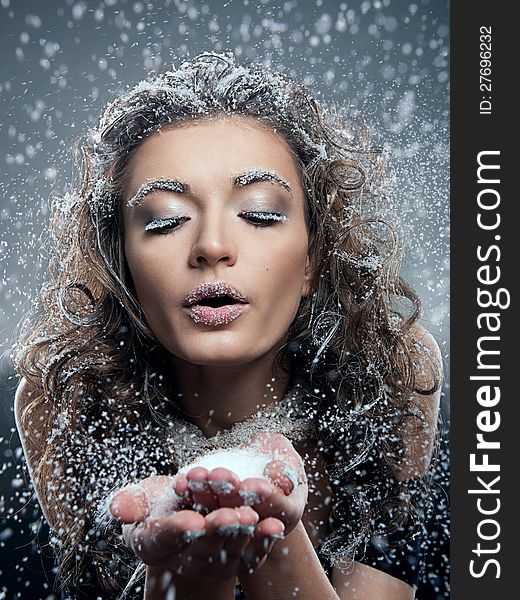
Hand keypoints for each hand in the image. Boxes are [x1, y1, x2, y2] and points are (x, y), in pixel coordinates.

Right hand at [109, 475, 282, 579]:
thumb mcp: (144, 497)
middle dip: (216, 530)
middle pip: (200, 545)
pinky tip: (274, 526)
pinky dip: (263, 541)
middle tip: (230, 517)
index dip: (176, 530)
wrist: (189, 513)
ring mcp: (212, 562)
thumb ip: (132, 502)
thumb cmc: (161, 503)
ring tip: (252, 517)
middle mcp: (184, 559)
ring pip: (228, 549)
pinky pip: (251, 555)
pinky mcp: (236, 561)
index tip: (190, 521)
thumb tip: (117, 508)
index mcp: (155, 543)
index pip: (163, 539)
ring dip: (241, 535)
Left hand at [175, 433, 307, 535]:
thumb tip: (279, 478)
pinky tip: (179, 483)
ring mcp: (234, 526)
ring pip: (219, 516)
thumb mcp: (286, 457)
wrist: (256, 464)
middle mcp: (261, 526)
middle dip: (230, 495)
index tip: (249, 484)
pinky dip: (189, 495)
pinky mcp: (209, 519)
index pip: (278, 509)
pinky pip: (199, 509)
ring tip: (195, 476)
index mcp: (287, 513)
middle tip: (217, 476)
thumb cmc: (277, 457)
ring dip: (205, 495)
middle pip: (245, 516)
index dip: (264, 497)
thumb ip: (286, 467)